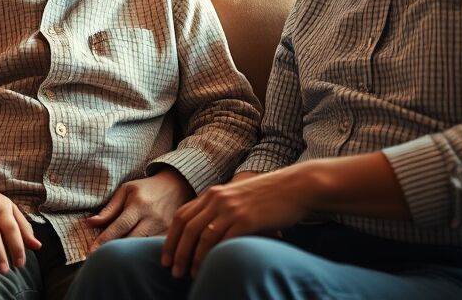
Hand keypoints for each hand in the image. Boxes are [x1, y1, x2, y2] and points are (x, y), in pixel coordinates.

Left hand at [86, 169, 193, 250]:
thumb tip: (90, 222)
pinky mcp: (172, 236)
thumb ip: (110, 208)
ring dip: (128, 255)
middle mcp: (153, 217)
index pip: (120, 225)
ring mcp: (164, 228)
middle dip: (115, 250)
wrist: (177, 186)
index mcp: (139, 204)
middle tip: (99, 260)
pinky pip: (154, 249)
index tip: (92, 251)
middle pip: (131, 240)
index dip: (105, 239)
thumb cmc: (146, 189)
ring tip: (114, 262)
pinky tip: (133, 260)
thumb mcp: (126, 191)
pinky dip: (143, 255)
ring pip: (143, 248)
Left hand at [161, 170, 309, 278]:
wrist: (296, 187)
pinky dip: (211, 256)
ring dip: (192, 258)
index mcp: (213, 193)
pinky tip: (209, 268)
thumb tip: (205, 236)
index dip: (170, 238)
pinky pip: (221, 240)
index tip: (166, 258)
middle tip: (172, 271)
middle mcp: (217, 198)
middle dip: (177, 252)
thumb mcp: (239, 199)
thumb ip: (221, 211)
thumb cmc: (269, 197)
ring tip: (189, 274)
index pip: (181, 216)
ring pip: (201, 236)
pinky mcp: (246, 219)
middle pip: (186, 227)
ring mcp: (231, 208)